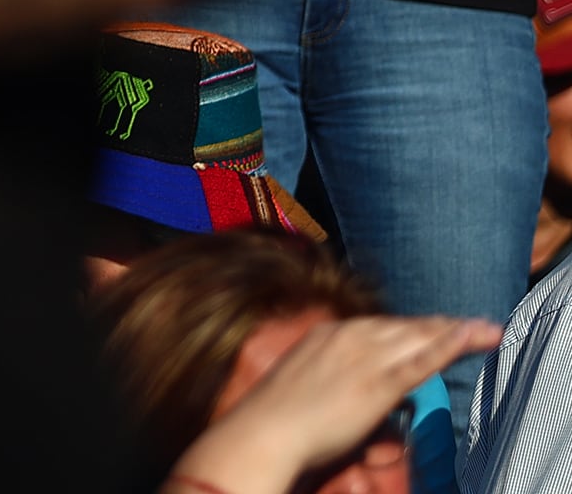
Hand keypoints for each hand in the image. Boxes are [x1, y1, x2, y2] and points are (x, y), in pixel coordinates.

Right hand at [169, 314, 500, 493]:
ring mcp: (364, 357)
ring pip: (419, 338)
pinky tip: (469, 339)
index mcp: (330, 334)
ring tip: (489, 331)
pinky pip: (419, 361)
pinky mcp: (376, 383)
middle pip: (408, 328)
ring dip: (457, 332)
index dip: (419, 328)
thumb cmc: (281, 417)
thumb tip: (374, 398)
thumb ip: (344, 381)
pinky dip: (447, 347)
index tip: (444, 327)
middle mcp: (349, 336)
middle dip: (446, 325)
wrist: (265, 430)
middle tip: (481, 326)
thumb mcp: (312, 384)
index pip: (385, 327)